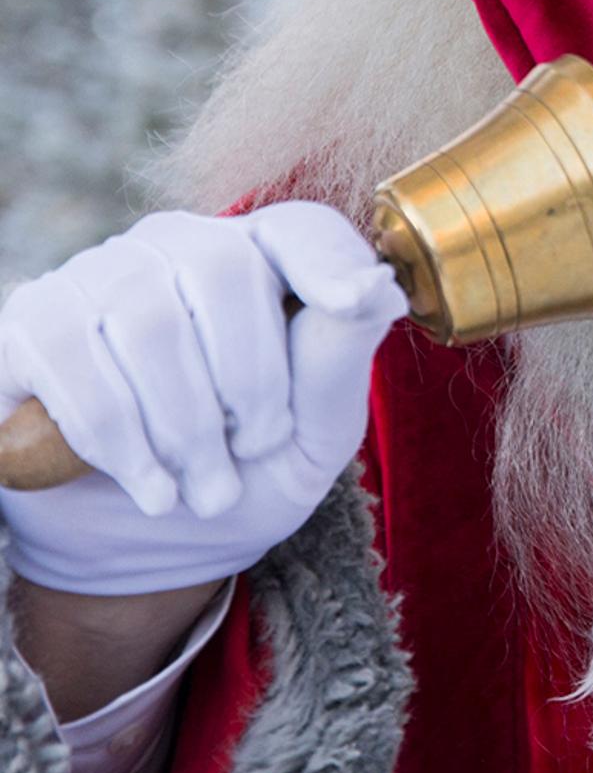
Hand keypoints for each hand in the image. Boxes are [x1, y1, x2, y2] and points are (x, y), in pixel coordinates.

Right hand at [0, 202, 406, 594]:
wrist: (140, 543)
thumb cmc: (243, 473)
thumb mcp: (312, 435)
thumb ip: (340, 361)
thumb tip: (378, 288)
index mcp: (262, 259)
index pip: (300, 230)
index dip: (330, 260)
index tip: (359, 301)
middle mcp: (179, 246)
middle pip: (225, 271)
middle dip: (251, 381)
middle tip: (252, 454)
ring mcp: (99, 275)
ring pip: (149, 324)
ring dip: (186, 427)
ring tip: (206, 489)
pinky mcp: (32, 321)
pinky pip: (75, 363)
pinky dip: (121, 440)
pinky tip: (152, 488)